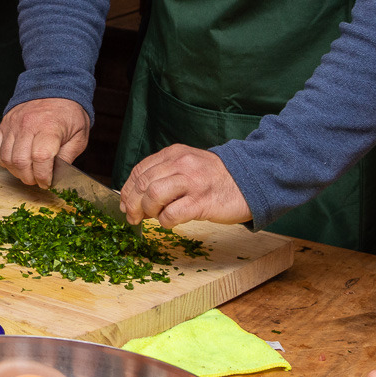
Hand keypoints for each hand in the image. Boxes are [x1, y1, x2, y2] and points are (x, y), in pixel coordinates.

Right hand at [0, 98, 90, 187]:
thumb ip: (68, 157)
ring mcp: (13, 124)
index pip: (41, 158)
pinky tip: (15, 162)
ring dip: (16, 171)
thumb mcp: (79, 136)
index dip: (43, 176)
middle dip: (29, 178)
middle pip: (20, 161)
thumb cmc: (68, 113)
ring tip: (27, 172)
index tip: (47, 182)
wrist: (55, 87)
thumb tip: (57, 175)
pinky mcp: (5, 124)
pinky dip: (3, 159)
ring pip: (6, 157)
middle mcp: (28, 125)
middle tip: (37, 180)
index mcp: (50, 128)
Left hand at [121, 144, 252, 225]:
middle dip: (132, 203)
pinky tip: (171, 222)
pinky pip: (172, 214)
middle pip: (143, 184)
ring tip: (154, 218)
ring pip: (153, 196)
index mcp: (175, 154)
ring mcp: (192, 182)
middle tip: (132, 216)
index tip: (124, 203)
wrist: (251, 180)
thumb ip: (165, 174)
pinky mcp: (202, 202)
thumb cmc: (216, 177)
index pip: (140, 170)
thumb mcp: (189, 165)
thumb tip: (137, 195)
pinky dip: (165, 221)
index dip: (127, 189)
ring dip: (148, 211)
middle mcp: (181, 164)